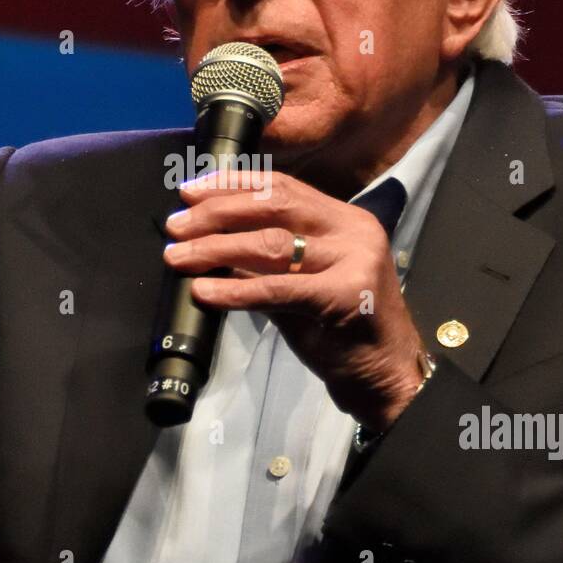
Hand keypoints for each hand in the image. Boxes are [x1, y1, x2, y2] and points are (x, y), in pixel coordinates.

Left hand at [163, 170, 427, 431]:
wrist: (386, 378)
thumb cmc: (342, 332)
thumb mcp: (300, 284)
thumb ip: (263, 261)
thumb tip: (207, 241)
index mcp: (345, 219)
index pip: (282, 186)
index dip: (231, 184)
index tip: (190, 191)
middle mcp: (353, 232)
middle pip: (274, 205)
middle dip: (216, 213)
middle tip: (175, 226)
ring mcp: (354, 262)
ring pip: (271, 243)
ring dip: (215, 248)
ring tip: (178, 256)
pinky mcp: (345, 297)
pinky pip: (277, 289)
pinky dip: (234, 290)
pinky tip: (204, 292)